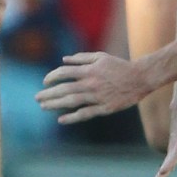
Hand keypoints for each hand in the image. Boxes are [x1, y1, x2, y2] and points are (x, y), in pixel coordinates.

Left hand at [36, 52, 151, 123]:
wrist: (139, 78)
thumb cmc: (119, 66)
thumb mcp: (100, 57)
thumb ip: (81, 58)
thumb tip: (64, 59)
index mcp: (89, 70)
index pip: (64, 73)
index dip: (52, 77)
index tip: (45, 82)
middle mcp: (91, 83)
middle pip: (64, 89)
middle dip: (48, 93)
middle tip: (36, 98)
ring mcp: (97, 97)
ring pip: (71, 101)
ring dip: (55, 104)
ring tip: (43, 107)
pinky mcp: (104, 108)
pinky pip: (85, 113)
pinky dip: (72, 117)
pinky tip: (61, 119)